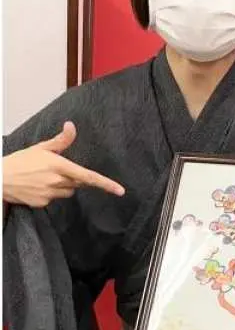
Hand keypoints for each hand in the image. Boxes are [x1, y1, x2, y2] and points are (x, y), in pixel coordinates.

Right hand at [2, 122, 124, 206]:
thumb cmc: (19, 161)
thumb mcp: (41, 148)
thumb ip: (61, 141)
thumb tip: (71, 126)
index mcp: (59, 166)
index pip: (88, 176)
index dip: (106, 184)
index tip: (120, 191)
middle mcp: (56, 181)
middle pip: (78, 183)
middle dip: (73, 178)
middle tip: (56, 171)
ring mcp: (49, 194)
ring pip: (66, 192)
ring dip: (61, 186)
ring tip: (42, 178)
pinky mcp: (41, 203)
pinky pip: (53, 199)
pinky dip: (49, 194)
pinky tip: (36, 186)